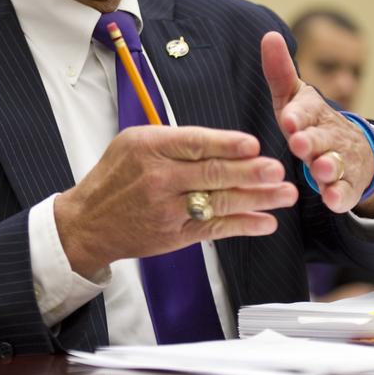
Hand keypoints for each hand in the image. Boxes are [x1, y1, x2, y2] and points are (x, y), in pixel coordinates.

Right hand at [54, 123, 298, 277]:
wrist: (88, 223)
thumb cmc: (115, 178)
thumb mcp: (133, 143)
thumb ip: (174, 140)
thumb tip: (224, 142)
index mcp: (148, 147)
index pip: (195, 143)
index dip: (227, 144)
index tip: (253, 144)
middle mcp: (158, 178)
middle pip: (212, 173)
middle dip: (250, 172)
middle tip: (279, 169)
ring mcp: (167, 209)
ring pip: (220, 202)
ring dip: (257, 199)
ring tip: (285, 194)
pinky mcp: (174, 235)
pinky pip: (215, 229)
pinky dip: (242, 226)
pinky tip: (265, 222)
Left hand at [261, 31, 373, 214]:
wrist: (355, 151)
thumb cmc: (311, 123)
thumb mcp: (294, 98)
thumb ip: (280, 72)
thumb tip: (268, 35)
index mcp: (314, 113)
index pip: (307, 110)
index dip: (298, 115)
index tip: (288, 119)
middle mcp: (329, 136)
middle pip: (321, 138)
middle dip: (312, 141)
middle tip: (299, 144)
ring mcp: (341, 161)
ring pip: (335, 165)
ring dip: (327, 167)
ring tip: (319, 170)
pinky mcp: (347, 186)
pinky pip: (345, 192)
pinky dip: (340, 196)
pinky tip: (332, 200)